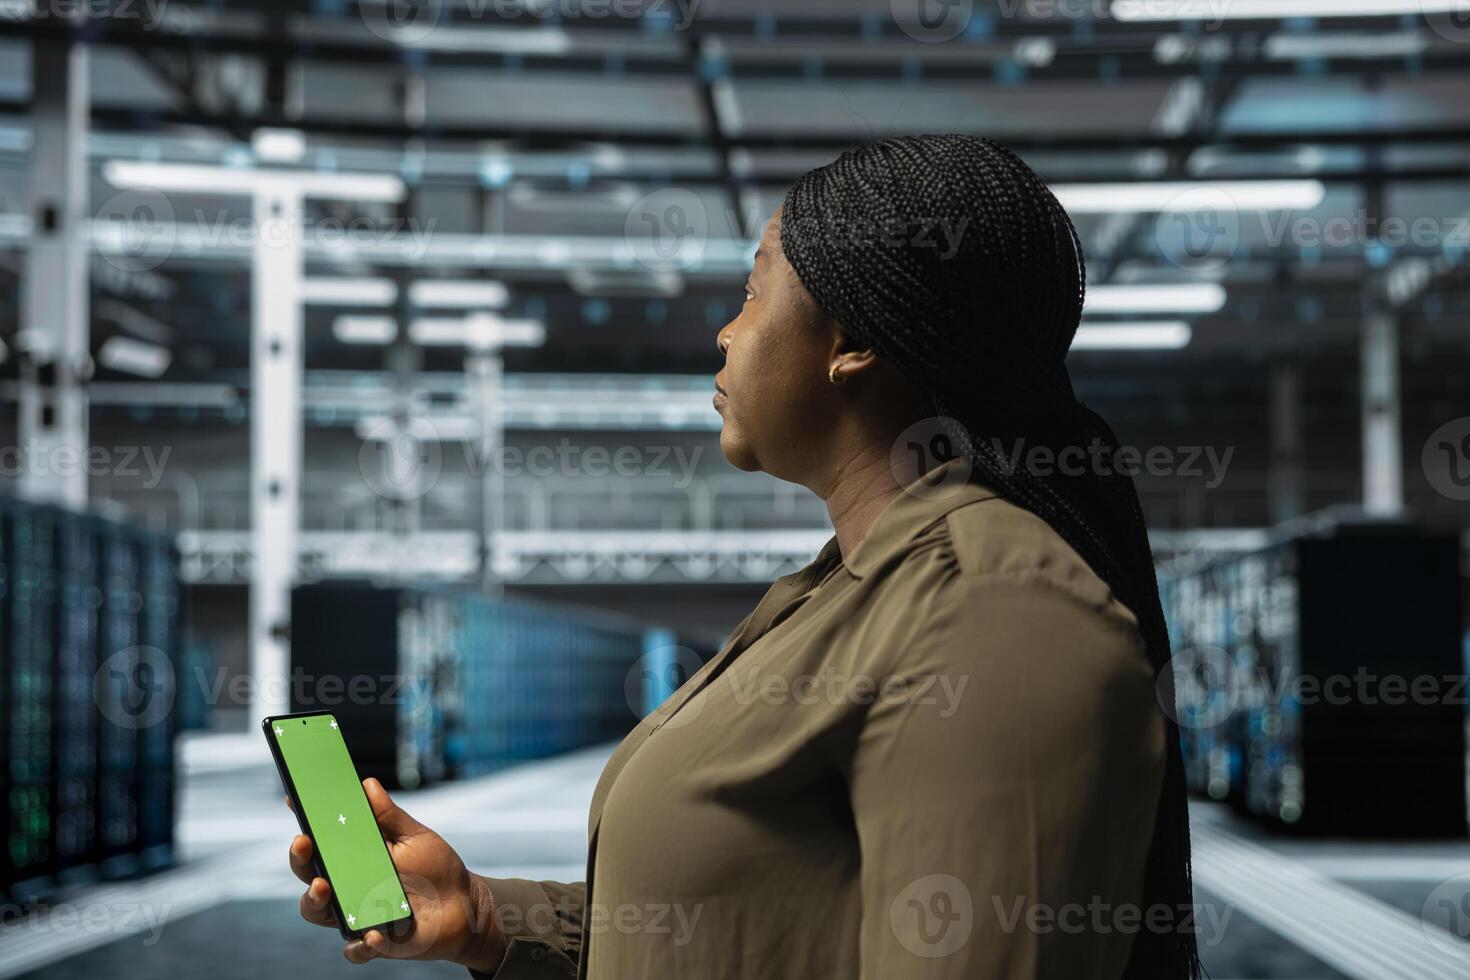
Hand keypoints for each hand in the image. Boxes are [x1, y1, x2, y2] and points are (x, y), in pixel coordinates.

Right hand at [287, 778, 506, 970]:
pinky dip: (361, 945)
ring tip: (323, 887)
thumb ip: (390, 816)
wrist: (464, 904)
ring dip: (315, 901)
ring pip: (319, 913)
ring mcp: (357, 915)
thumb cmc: (435, 867)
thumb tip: (367, 784)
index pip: (320, 843)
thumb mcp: (415, 837)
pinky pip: (357, 949)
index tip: (295, 800)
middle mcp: (348, 887)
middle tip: (303, 843)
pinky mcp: (375, 943)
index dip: (305, 822)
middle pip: (310, 875)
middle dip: (300, 859)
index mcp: (354, 860)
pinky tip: (374, 934)